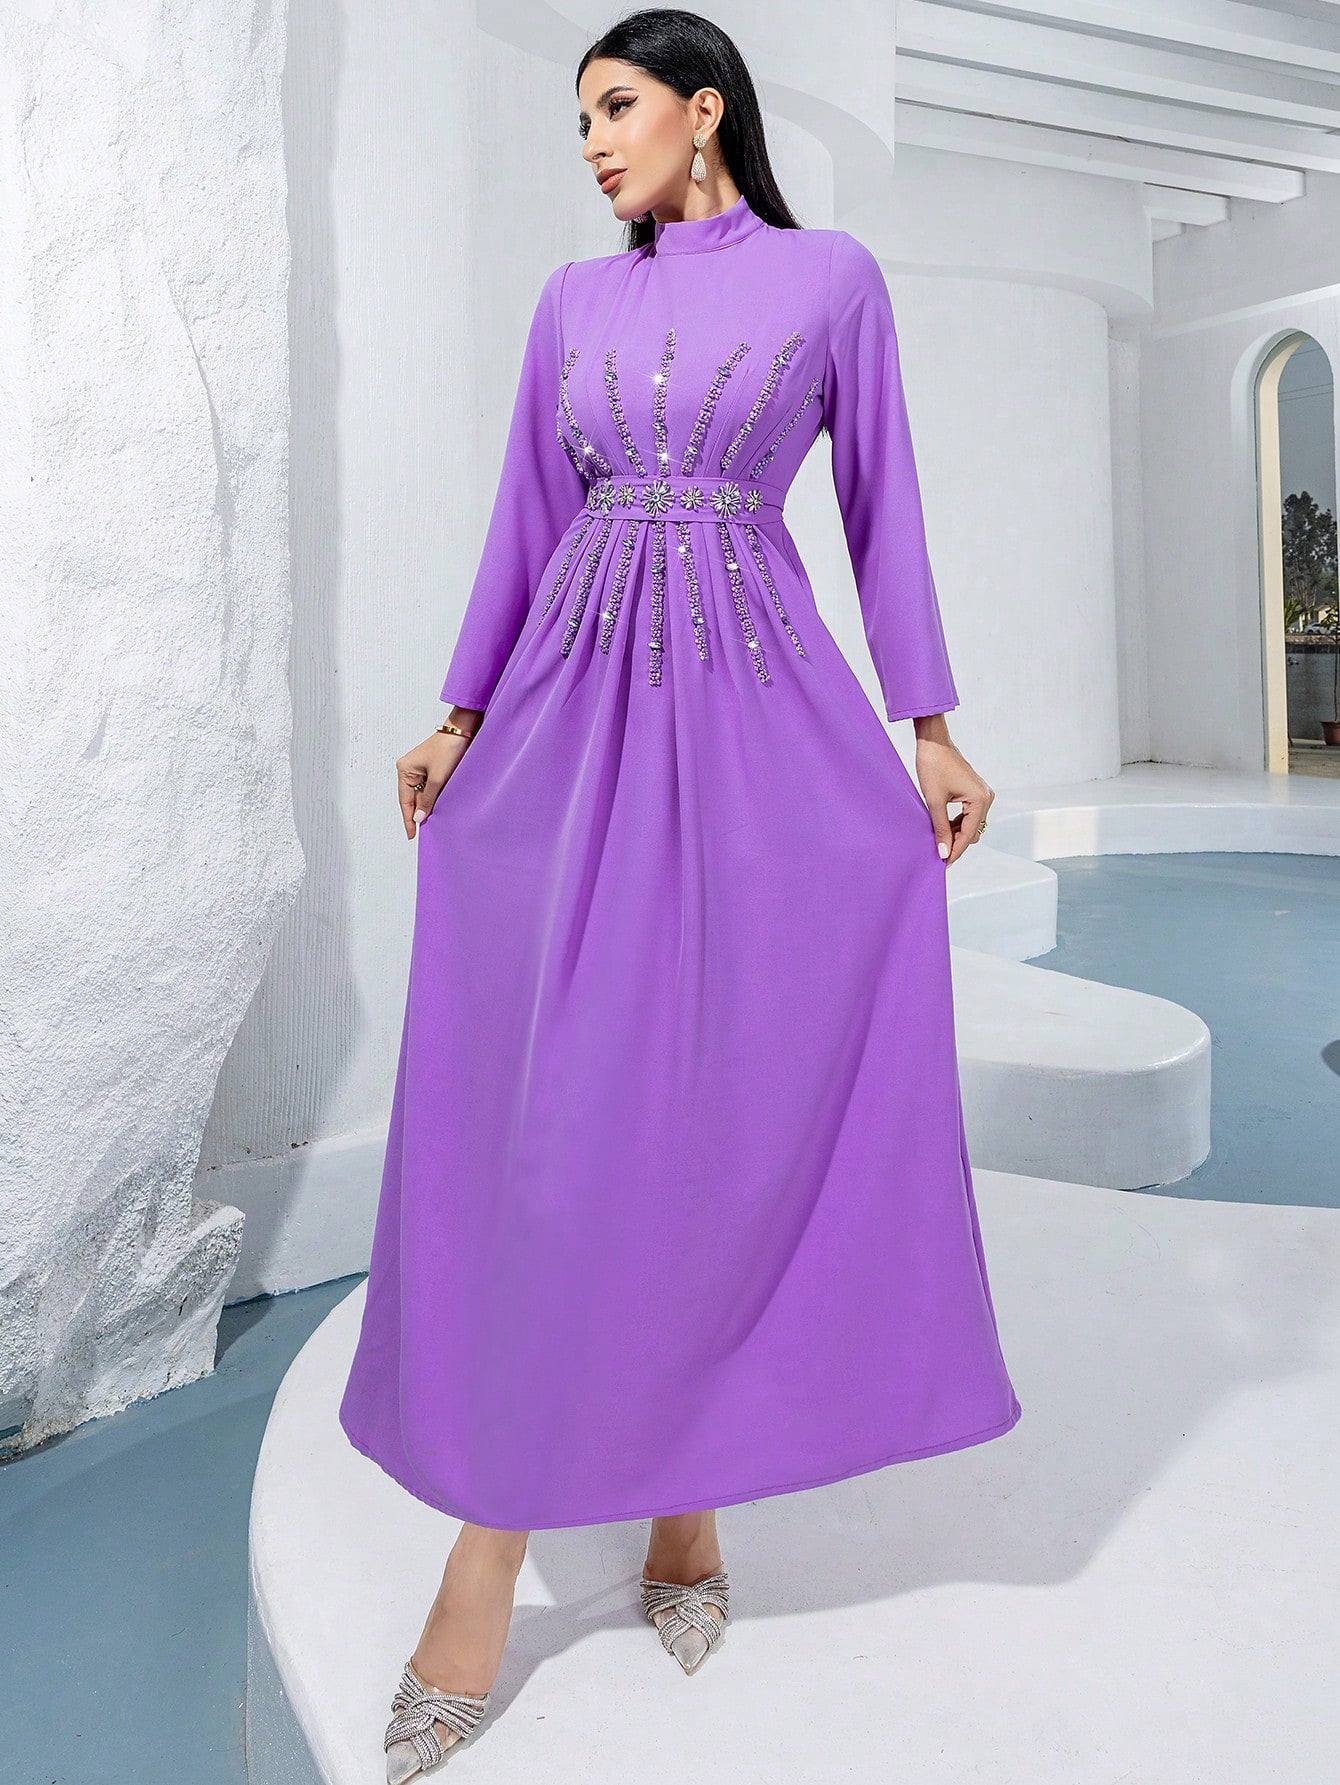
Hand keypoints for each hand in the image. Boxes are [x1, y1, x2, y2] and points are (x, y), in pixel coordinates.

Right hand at [397, 729, 473, 838]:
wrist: (462, 730)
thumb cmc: (447, 748)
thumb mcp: (437, 778)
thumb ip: (427, 800)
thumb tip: (418, 818)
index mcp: (404, 770)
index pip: (405, 801)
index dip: (408, 819)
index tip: (411, 835)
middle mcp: (409, 769)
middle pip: (412, 798)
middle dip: (418, 813)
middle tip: (424, 832)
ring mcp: (420, 769)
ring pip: (422, 794)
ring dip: (427, 806)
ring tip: (433, 822)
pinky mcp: (431, 768)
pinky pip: (429, 788)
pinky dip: (434, 797)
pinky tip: (438, 808)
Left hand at [913, 731, 993, 866]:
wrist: (933, 742)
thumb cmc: (933, 765)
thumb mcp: (934, 801)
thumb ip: (940, 828)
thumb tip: (944, 852)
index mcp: (980, 799)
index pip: (969, 834)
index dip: (955, 851)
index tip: (943, 864)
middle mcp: (986, 797)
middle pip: (973, 831)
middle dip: (956, 843)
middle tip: (938, 854)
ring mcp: (982, 794)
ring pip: (971, 824)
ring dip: (956, 833)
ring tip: (938, 841)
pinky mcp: (974, 791)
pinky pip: (969, 814)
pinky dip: (957, 823)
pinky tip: (943, 828)